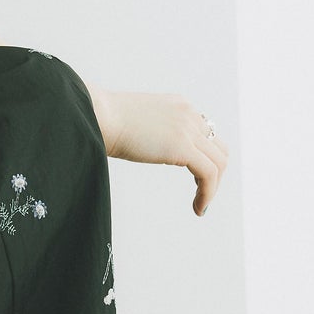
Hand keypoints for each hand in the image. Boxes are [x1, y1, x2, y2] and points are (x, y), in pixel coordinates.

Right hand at [93, 87, 228, 217]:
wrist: (95, 115)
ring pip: (219, 163)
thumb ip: (152, 131)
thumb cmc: (103, 121)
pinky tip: (198, 208)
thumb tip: (148, 146)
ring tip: (200, 205)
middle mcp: (188, 114)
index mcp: (179, 106)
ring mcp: (187, 128)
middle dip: (214, 174)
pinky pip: (208, 174)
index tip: (196, 178)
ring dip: (213, 188)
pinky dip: (208, 194)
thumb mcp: (138, 121)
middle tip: (201, 193)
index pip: (207, 133)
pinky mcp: (182, 146)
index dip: (205, 158)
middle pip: (219, 148)